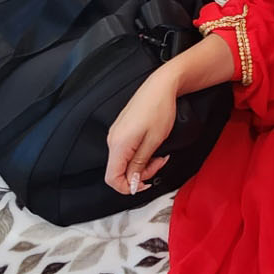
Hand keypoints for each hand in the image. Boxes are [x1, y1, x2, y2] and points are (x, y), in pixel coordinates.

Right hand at [103, 69, 176, 194]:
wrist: (161, 86)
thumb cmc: (159, 109)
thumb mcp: (154, 141)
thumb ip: (140, 164)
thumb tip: (131, 182)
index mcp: (118, 144)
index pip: (112, 178)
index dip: (128, 187)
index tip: (146, 184)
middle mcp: (113, 139)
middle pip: (119, 171)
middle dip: (141, 173)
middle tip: (159, 164)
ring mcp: (116, 134)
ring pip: (124, 161)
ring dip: (142, 163)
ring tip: (159, 155)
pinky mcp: (122, 129)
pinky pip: (126, 150)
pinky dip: (140, 154)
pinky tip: (152, 147)